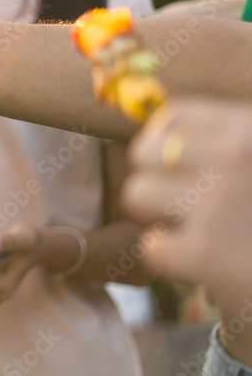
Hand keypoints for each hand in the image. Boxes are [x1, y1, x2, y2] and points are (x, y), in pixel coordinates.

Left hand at [122, 98, 251, 295]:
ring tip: (198, 227)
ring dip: (160, 216)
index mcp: (251, 130)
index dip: (167, 140)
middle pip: (144, 152)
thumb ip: (230, 144)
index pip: (174, 116)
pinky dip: (172, 258)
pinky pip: (151, 246)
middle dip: (159, 178)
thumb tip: (164, 136)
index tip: (183, 163)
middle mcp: (234, 158)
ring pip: (137, 194)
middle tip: (188, 200)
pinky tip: (205, 260)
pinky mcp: (206, 254)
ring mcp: (217, 204)